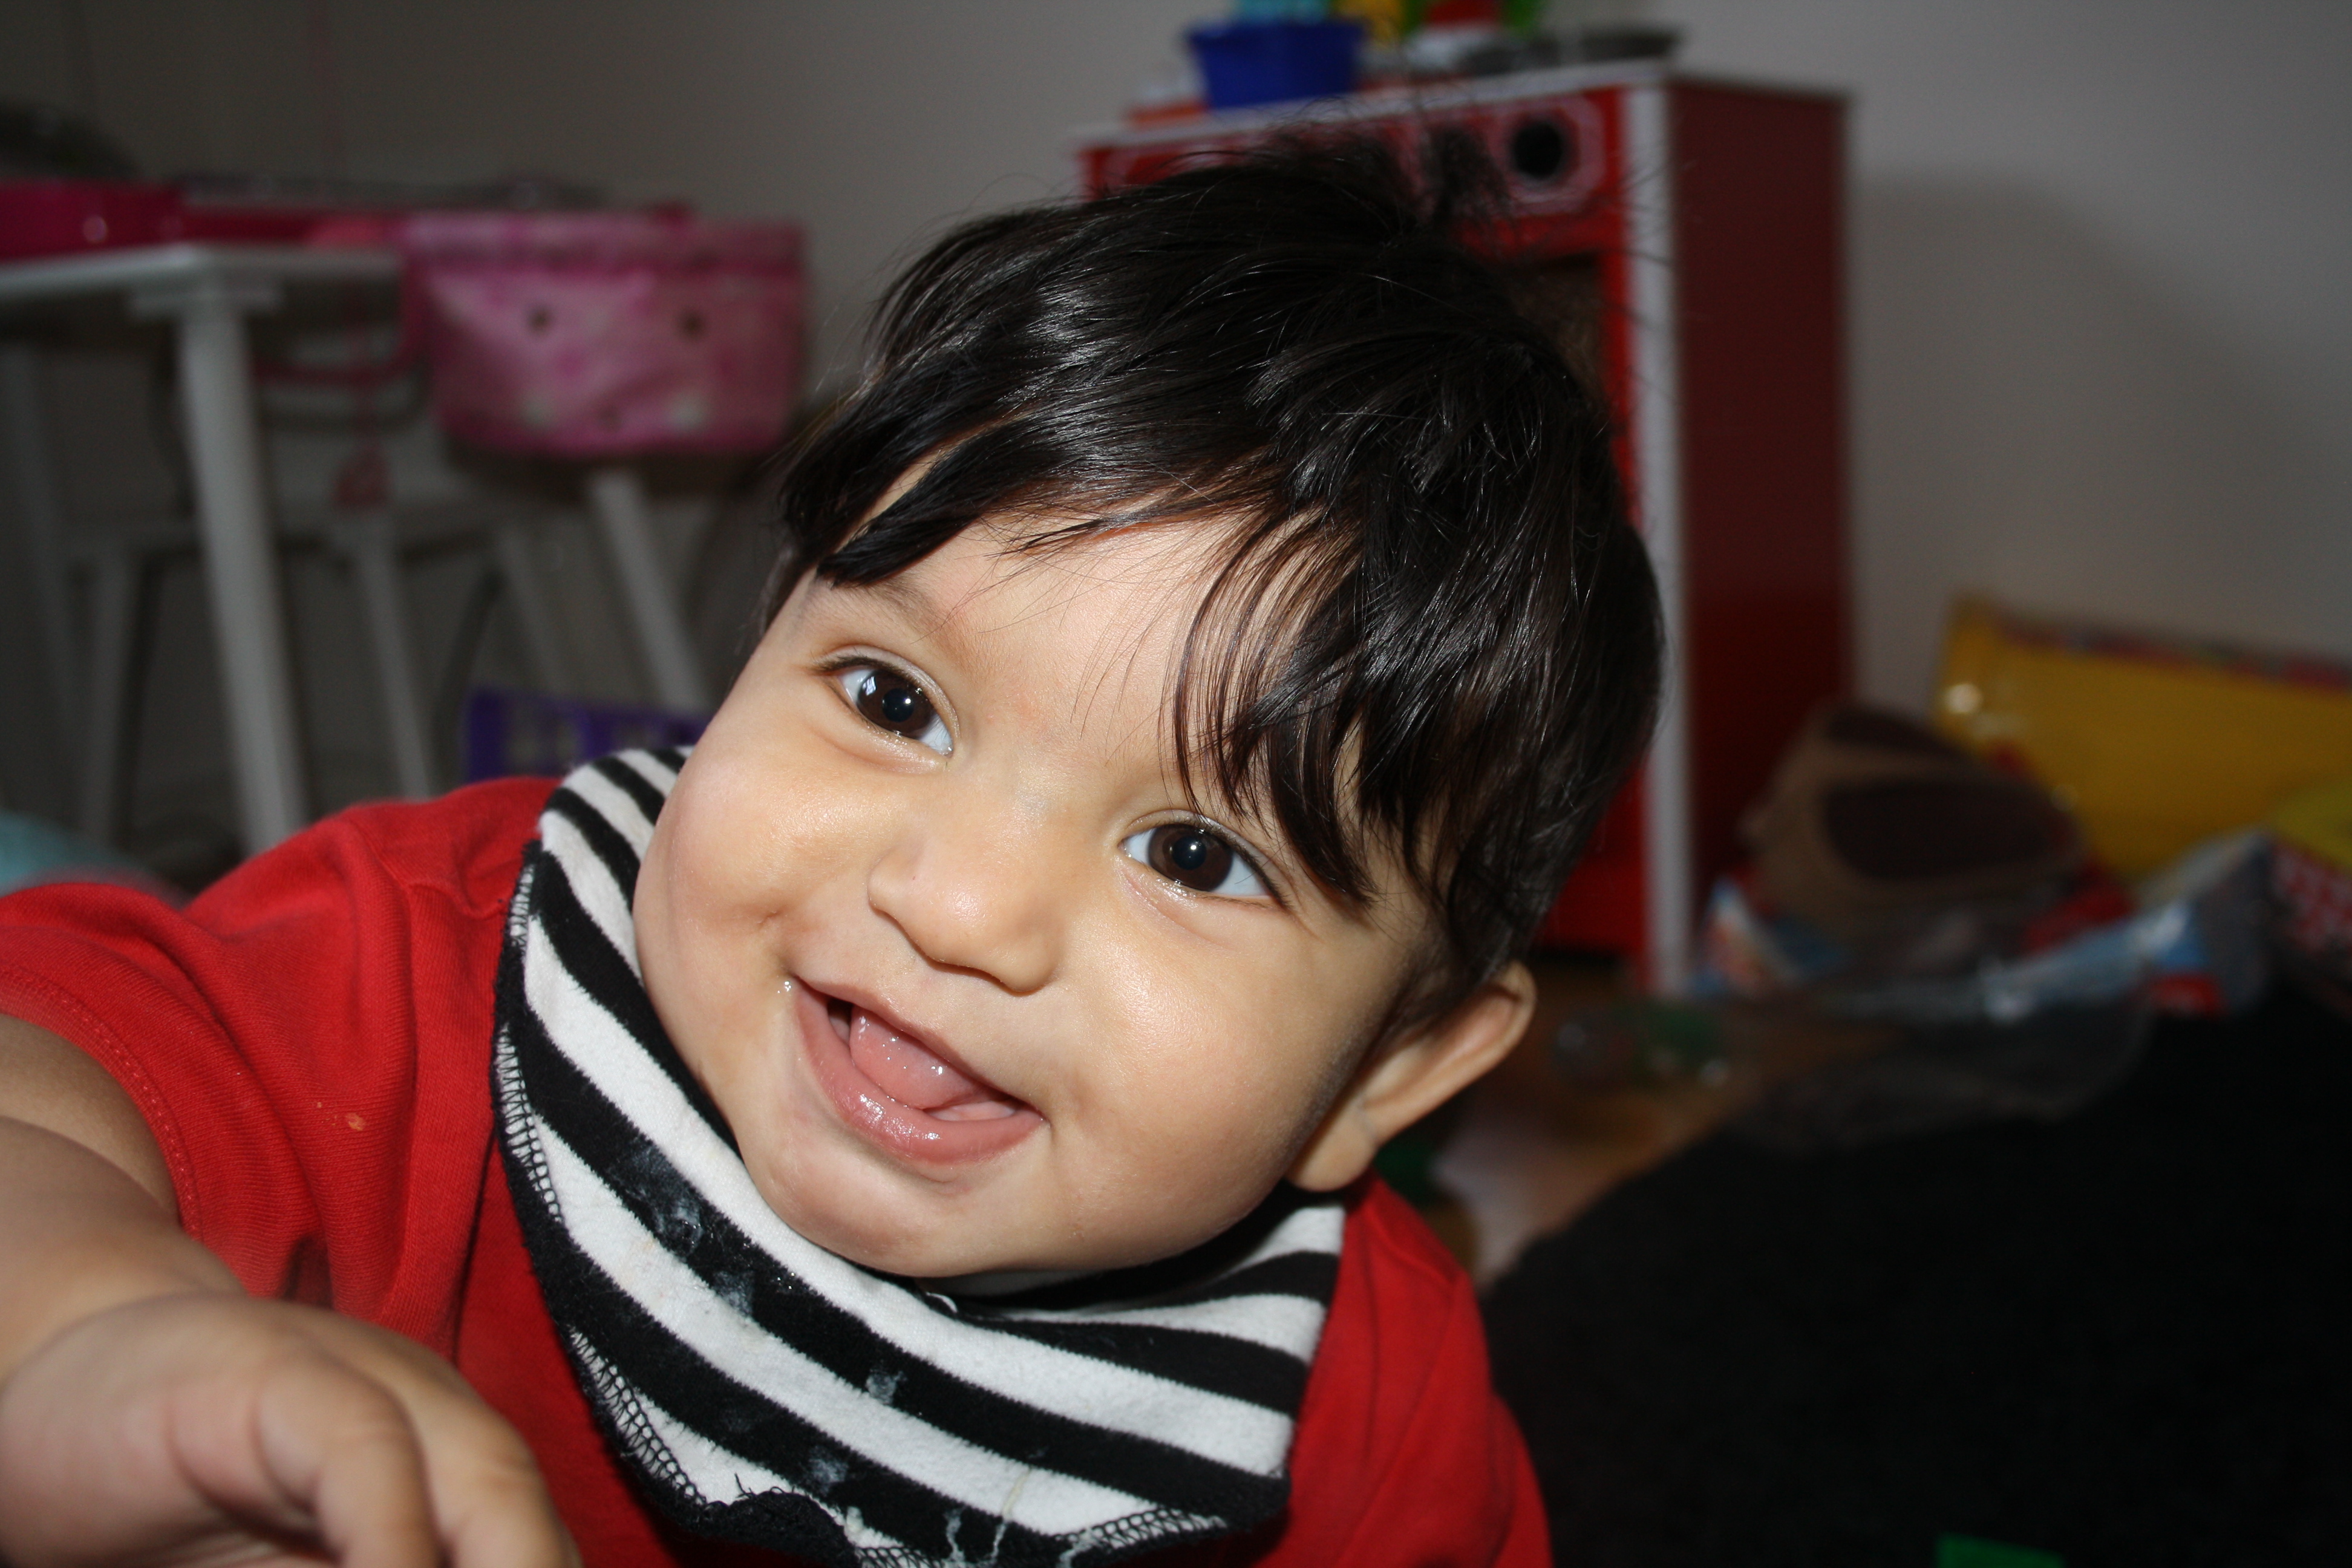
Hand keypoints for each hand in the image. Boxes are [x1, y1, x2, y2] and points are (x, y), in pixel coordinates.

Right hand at [0, 1292, 576, 1567]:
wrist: (54, 1379)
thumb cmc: (181, 1504)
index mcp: (465, 1484)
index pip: (546, 1562)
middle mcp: (444, 1428)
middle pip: (541, 1536)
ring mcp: (374, 1384)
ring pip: (487, 1485)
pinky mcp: (285, 1374)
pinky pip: (368, 1452)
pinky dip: (391, 1540)